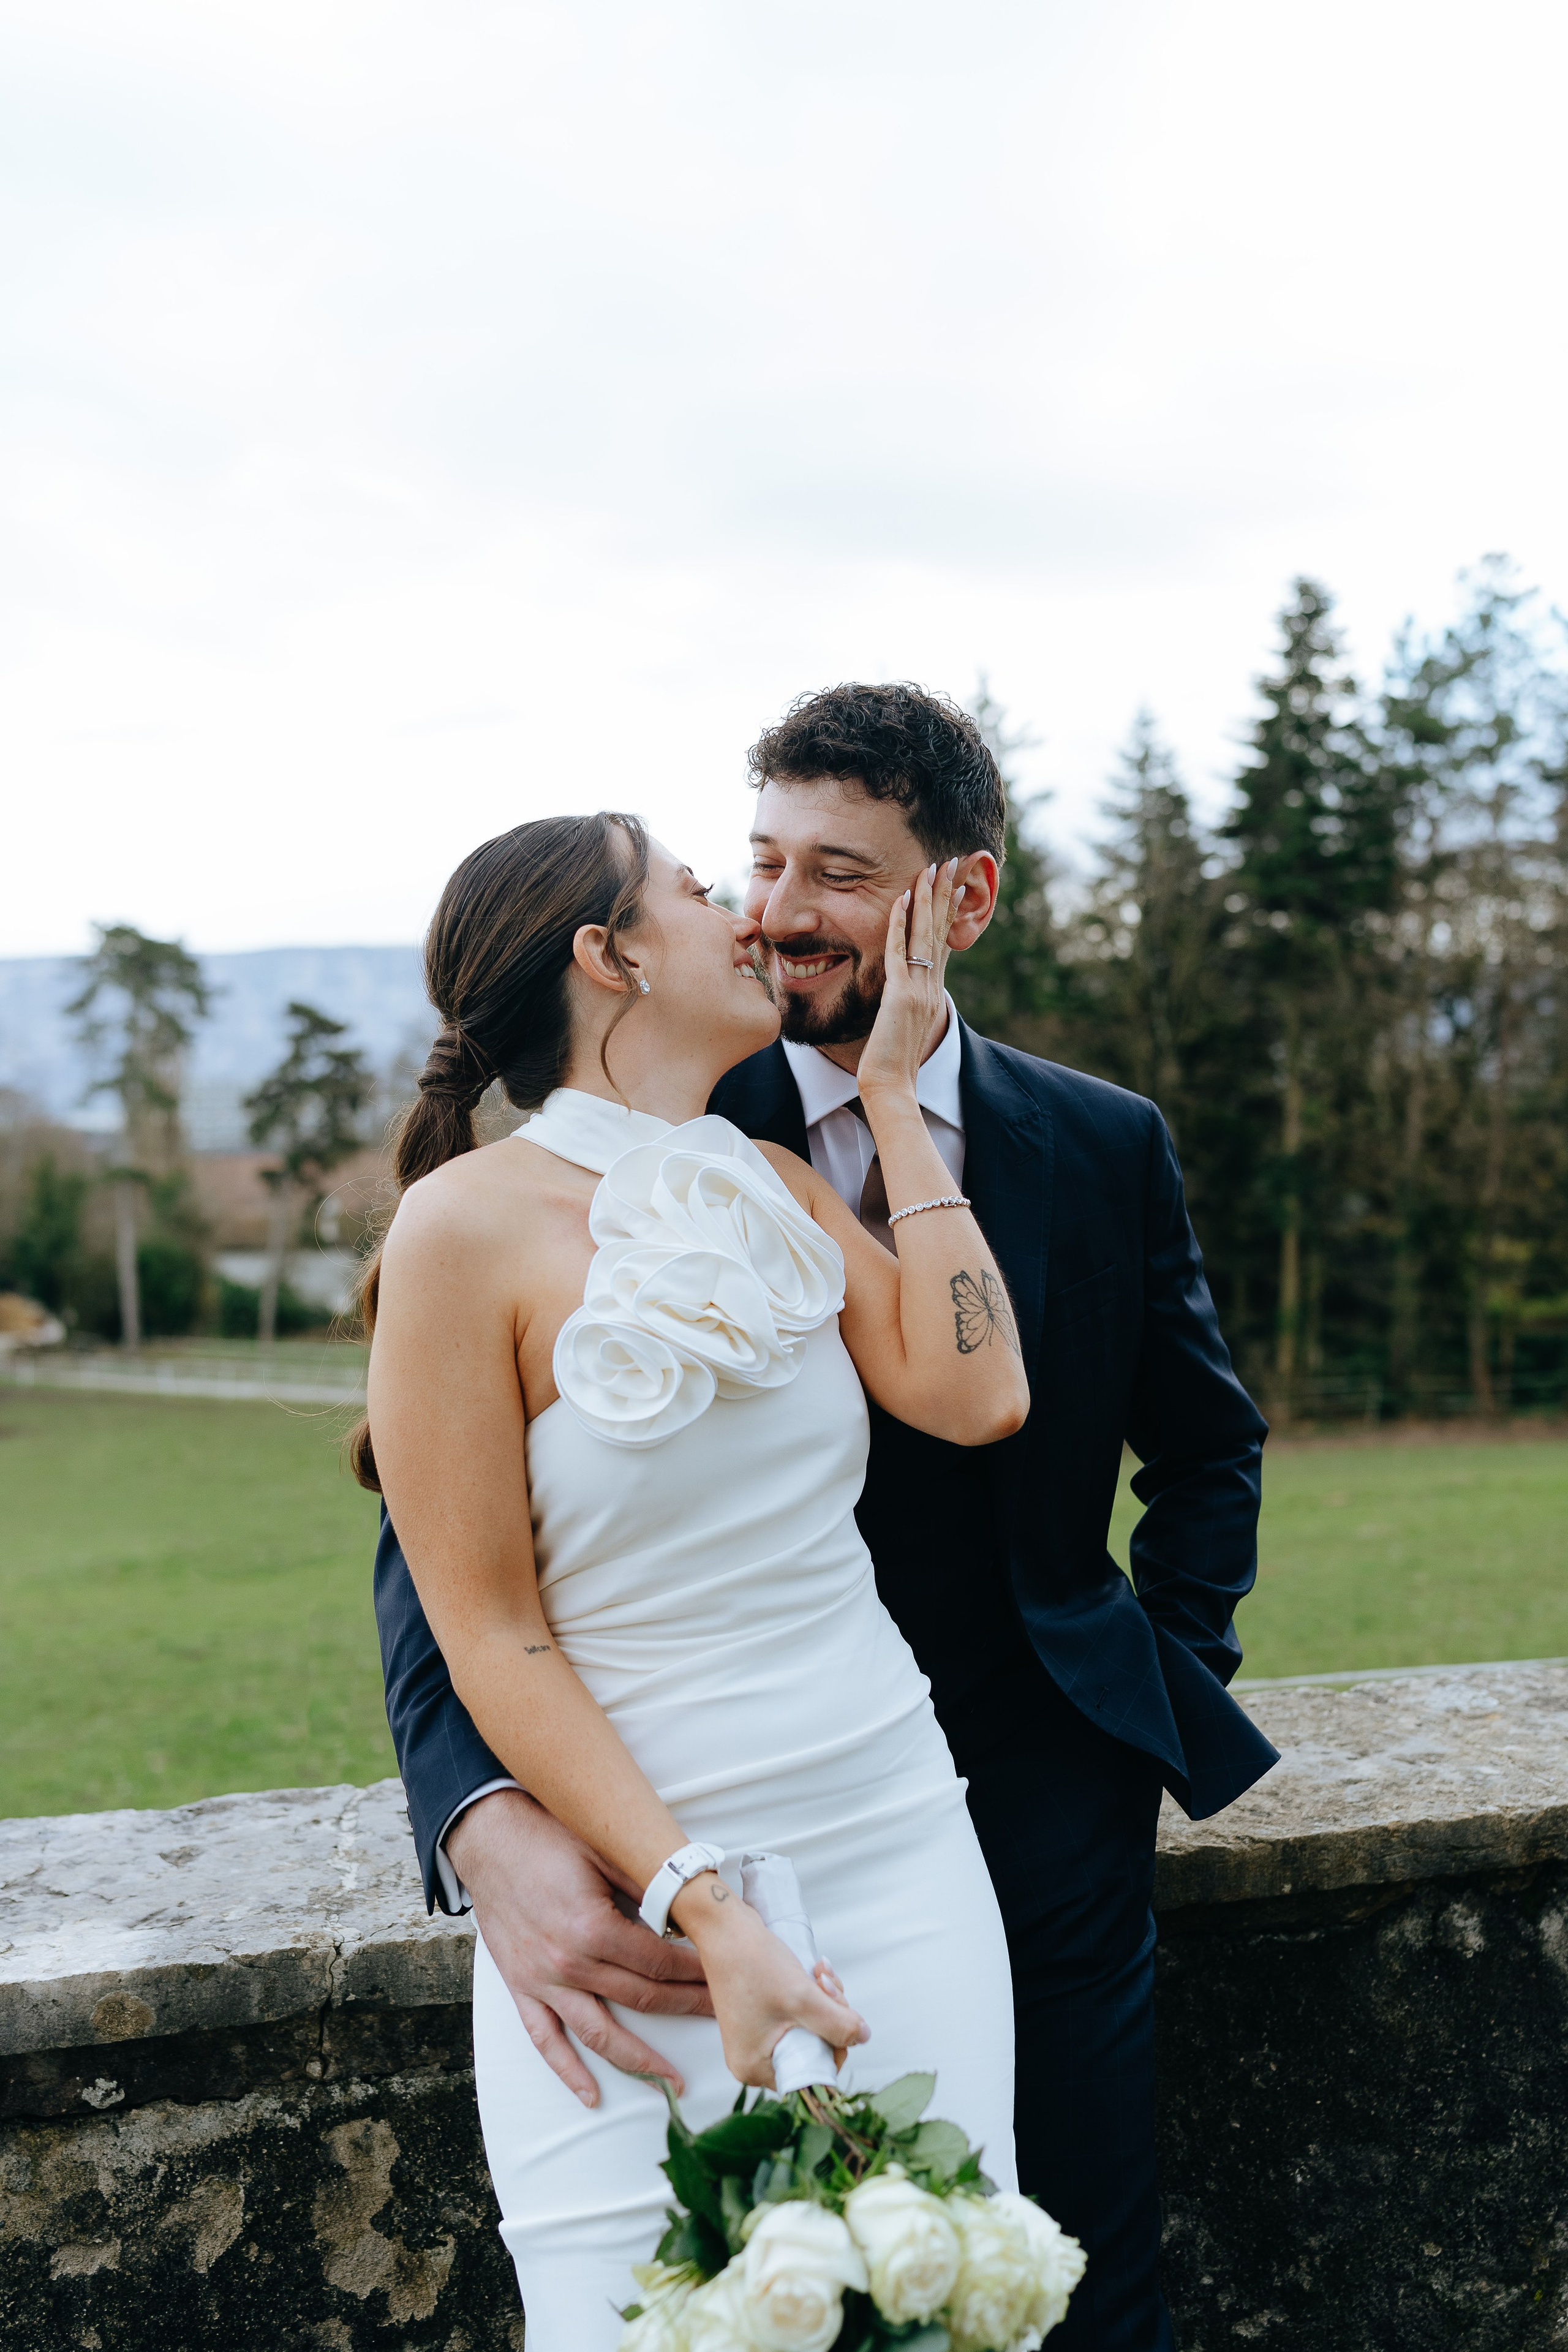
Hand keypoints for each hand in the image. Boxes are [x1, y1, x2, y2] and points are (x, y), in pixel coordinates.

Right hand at [448, 1788, 713, 2107]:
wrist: (489, 1838)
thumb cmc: (548, 1837)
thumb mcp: (605, 1851)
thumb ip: (647, 1885)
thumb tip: (690, 1908)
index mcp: (594, 1928)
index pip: (661, 1963)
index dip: (698, 1973)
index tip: (725, 1978)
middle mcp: (569, 1963)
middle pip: (643, 1999)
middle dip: (688, 2010)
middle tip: (722, 2021)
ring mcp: (543, 1981)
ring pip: (600, 2033)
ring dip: (640, 2061)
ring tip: (673, 2082)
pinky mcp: (521, 1988)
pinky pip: (545, 2040)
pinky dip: (567, 2071)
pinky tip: (591, 2095)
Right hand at [670, 1871, 868, 2088]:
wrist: (726, 1927)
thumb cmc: (749, 1962)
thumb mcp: (801, 1998)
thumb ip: (837, 2023)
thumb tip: (863, 2037)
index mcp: (755, 2068)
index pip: (811, 2075)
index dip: (834, 2046)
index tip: (839, 2018)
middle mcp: (753, 2057)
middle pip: (814, 2049)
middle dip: (830, 2016)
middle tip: (826, 1987)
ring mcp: (757, 2036)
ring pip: (811, 2028)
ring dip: (825, 2000)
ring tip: (818, 1974)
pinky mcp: (762, 2015)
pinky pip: (800, 2015)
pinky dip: (812, 1995)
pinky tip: (813, 1973)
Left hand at [855, 859, 959, 1108]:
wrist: (891, 1088)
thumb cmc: (890, 1065)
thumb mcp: (901, 1026)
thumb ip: (903, 1004)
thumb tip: (900, 993)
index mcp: (932, 992)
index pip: (943, 942)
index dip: (949, 911)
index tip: (955, 883)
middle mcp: (931, 986)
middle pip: (941, 930)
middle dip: (946, 893)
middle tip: (953, 861)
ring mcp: (918, 989)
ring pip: (925, 934)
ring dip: (929, 898)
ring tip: (933, 867)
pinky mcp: (901, 995)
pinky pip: (900, 951)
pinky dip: (901, 923)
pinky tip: (903, 898)